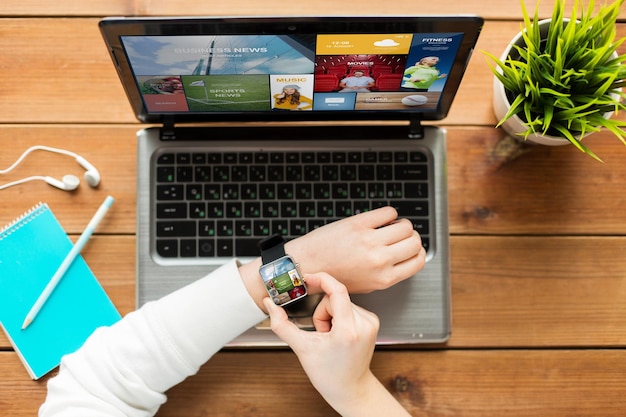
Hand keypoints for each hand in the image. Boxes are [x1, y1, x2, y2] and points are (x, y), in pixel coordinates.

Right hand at [264, 272, 410, 416]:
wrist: (350, 389)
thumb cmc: (329, 374)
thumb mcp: (301, 348)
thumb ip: (281, 324)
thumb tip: (269, 304)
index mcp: (348, 331)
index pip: (337, 290)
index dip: (321, 279)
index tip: (308, 278)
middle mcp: (364, 324)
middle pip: (334, 298)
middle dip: (321, 312)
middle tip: (321, 333)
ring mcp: (370, 322)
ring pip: (340, 301)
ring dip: (330, 315)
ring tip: (330, 337)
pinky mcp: (372, 321)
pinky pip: (349, 306)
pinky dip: (339, 317)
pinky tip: (339, 335)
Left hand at [287, 206, 424, 292]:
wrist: (307, 265)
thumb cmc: (333, 276)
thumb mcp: (366, 285)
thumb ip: (387, 273)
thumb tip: (404, 258)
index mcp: (384, 278)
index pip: (419, 261)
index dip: (418, 252)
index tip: (412, 248)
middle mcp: (380, 260)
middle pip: (415, 241)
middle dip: (411, 237)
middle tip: (400, 236)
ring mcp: (370, 241)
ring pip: (405, 225)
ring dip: (401, 223)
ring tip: (390, 226)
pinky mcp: (359, 224)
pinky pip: (388, 212)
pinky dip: (388, 213)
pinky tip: (380, 218)